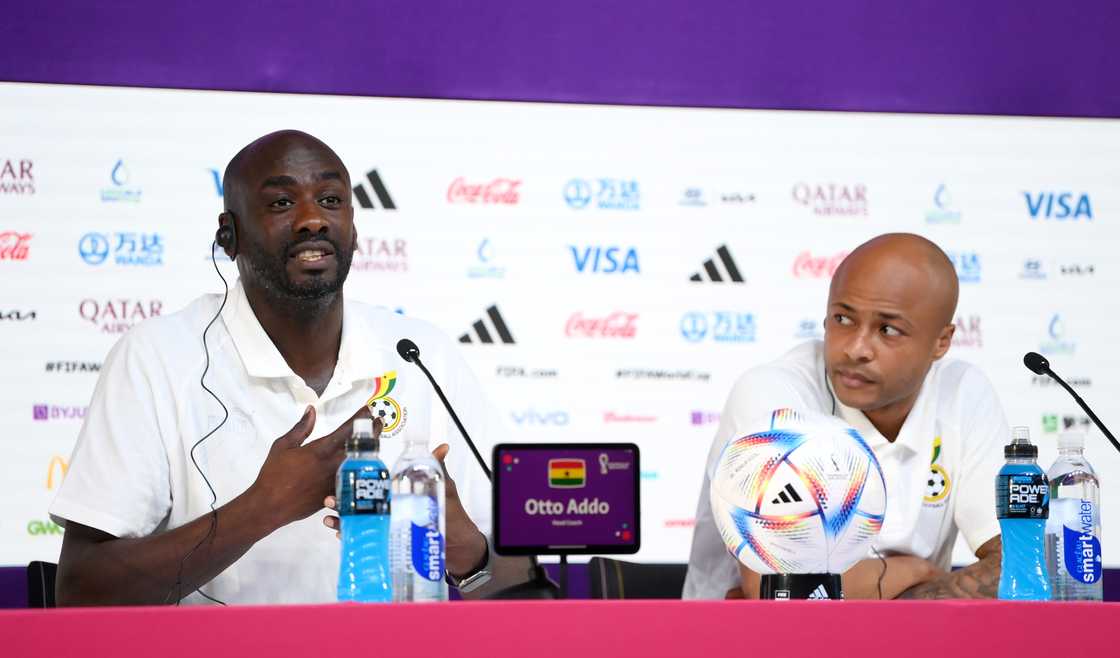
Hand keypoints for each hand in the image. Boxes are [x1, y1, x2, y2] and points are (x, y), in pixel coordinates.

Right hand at [250, 404, 374, 528]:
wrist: (270, 506)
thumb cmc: (273, 475)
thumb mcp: (283, 446)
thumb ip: (301, 428)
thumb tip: (311, 409)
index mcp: (320, 450)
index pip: (347, 430)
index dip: (361, 418)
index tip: (369, 409)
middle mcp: (333, 465)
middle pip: (361, 446)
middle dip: (373, 432)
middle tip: (379, 422)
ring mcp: (336, 481)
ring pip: (361, 462)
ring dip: (370, 449)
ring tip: (374, 439)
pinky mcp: (336, 493)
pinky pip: (354, 478)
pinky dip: (361, 468)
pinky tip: (364, 462)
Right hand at [322, 443, 486, 576]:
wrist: (461, 547)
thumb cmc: (452, 515)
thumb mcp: (444, 489)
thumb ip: (438, 468)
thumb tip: (442, 446)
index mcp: (400, 493)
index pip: (374, 484)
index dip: (356, 480)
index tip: (342, 476)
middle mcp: (391, 509)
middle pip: (361, 503)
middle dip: (342, 501)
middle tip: (331, 501)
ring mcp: (389, 526)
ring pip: (360, 521)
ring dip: (343, 520)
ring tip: (331, 521)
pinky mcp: (390, 543)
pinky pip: (368, 540)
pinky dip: (353, 538)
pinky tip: (343, 537)